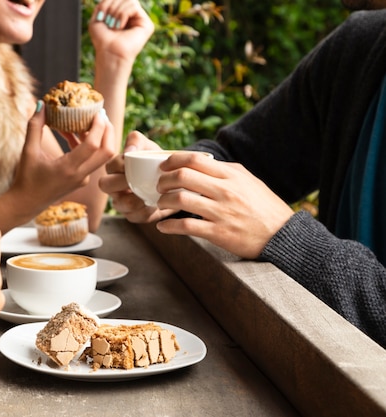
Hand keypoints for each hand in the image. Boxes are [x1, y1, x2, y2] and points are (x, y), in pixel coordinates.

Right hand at [9, 102, 114, 209]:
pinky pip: (91, 160)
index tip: (97, 111)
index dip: (98, 126)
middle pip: (107, 151)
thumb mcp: (28, 151)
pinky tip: (73, 133)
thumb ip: (35, 126)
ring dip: (97, 137)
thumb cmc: (26, 178)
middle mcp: (80, 175)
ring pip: (100, 156)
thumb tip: (41, 104)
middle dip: (108, 131)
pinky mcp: (81, 180)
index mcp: (68, 169)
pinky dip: (86, 145)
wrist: (27, 203)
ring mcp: (83, 179)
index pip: (93, 145)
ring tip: (86, 120)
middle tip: (101, 114)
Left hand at [90, 0, 153, 63]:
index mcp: (123, 14)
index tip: (100, 17)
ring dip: (116, 12)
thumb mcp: (98, 16)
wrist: (108, 52)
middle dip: (110, 6)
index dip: (107, 2)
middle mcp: (133, 16)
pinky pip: (134, 6)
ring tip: (113, 26)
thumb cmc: (102, 39)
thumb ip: (105, 2)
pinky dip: (123, 15)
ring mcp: (140, 20)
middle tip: (107, 22)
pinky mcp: (147, 25)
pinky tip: (120, 27)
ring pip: (129, 0)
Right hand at [99, 131, 173, 222]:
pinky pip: (134, 216)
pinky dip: (146, 211)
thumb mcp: (146, 146)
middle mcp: (113, 186)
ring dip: (135, 199)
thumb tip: (129, 151)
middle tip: (139, 180)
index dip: (121, 165)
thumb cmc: (154, 159)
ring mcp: (121, 202)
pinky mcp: (132, 215)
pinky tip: (155, 204)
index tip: (136, 163)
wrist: (172, 178)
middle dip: (122, 183)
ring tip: (150, 194)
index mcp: (114, 168)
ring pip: (120, 204)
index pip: (110, 166)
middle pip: (105, 185)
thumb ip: (136, 141)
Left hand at [155, 154, 293, 258]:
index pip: (194, 160)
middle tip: (159, 186)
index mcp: (231, 175)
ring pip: (180, 200)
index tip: (164, 167)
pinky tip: (162, 226)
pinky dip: (168, 226)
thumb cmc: (264, 206)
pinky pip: (185, 227)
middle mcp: (224, 191)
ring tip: (160, 205)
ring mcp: (221, 212)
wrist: (282, 235)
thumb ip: (225, 171)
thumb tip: (201, 163)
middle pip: (182, 177)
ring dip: (163, 202)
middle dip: (163, 181)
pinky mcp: (218, 233)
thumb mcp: (247, 180)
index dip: (172, 161)